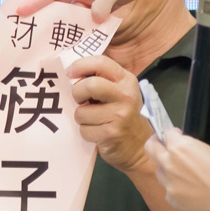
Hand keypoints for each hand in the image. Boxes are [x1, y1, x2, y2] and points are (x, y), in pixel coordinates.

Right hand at [11, 0, 187, 22]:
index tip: (19, 11)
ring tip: (57, 41)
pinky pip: (92, 15)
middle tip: (34, 32)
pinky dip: (87, 25)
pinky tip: (83, 38)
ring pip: (76, 11)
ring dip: (69, 24)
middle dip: (47, 16)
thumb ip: (101, 7)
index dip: (35, 2)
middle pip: (60, 3)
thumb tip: (94, 20)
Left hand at [68, 55, 153, 174]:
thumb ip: (101, 80)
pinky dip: (85, 132)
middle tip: (80, 100)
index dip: (80, 65)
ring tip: (94, 121)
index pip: (101, 62)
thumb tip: (72, 73)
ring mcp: (120, 115)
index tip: (69, 73)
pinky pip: (83, 130)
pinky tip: (97, 133)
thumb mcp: (119, 93)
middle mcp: (125, 95)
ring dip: (82, 118)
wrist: (140, 148)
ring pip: (81, 112)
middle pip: (90, 85)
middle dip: (77, 93)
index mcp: (126, 80)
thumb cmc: (123, 116)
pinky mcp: (111, 133)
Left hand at [144, 128, 209, 210]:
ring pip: (160, 171)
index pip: (167, 133)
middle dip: (156, 144)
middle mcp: (169, 163)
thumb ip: (209, 144)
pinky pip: (169, 190)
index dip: (174, 134)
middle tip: (165, 145)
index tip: (181, 136)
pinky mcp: (172, 200)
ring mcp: (169, 184)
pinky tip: (191, 190)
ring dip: (167, 168)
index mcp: (180, 146)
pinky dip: (176, 188)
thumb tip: (207, 145)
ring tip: (183, 173)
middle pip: (150, 148)